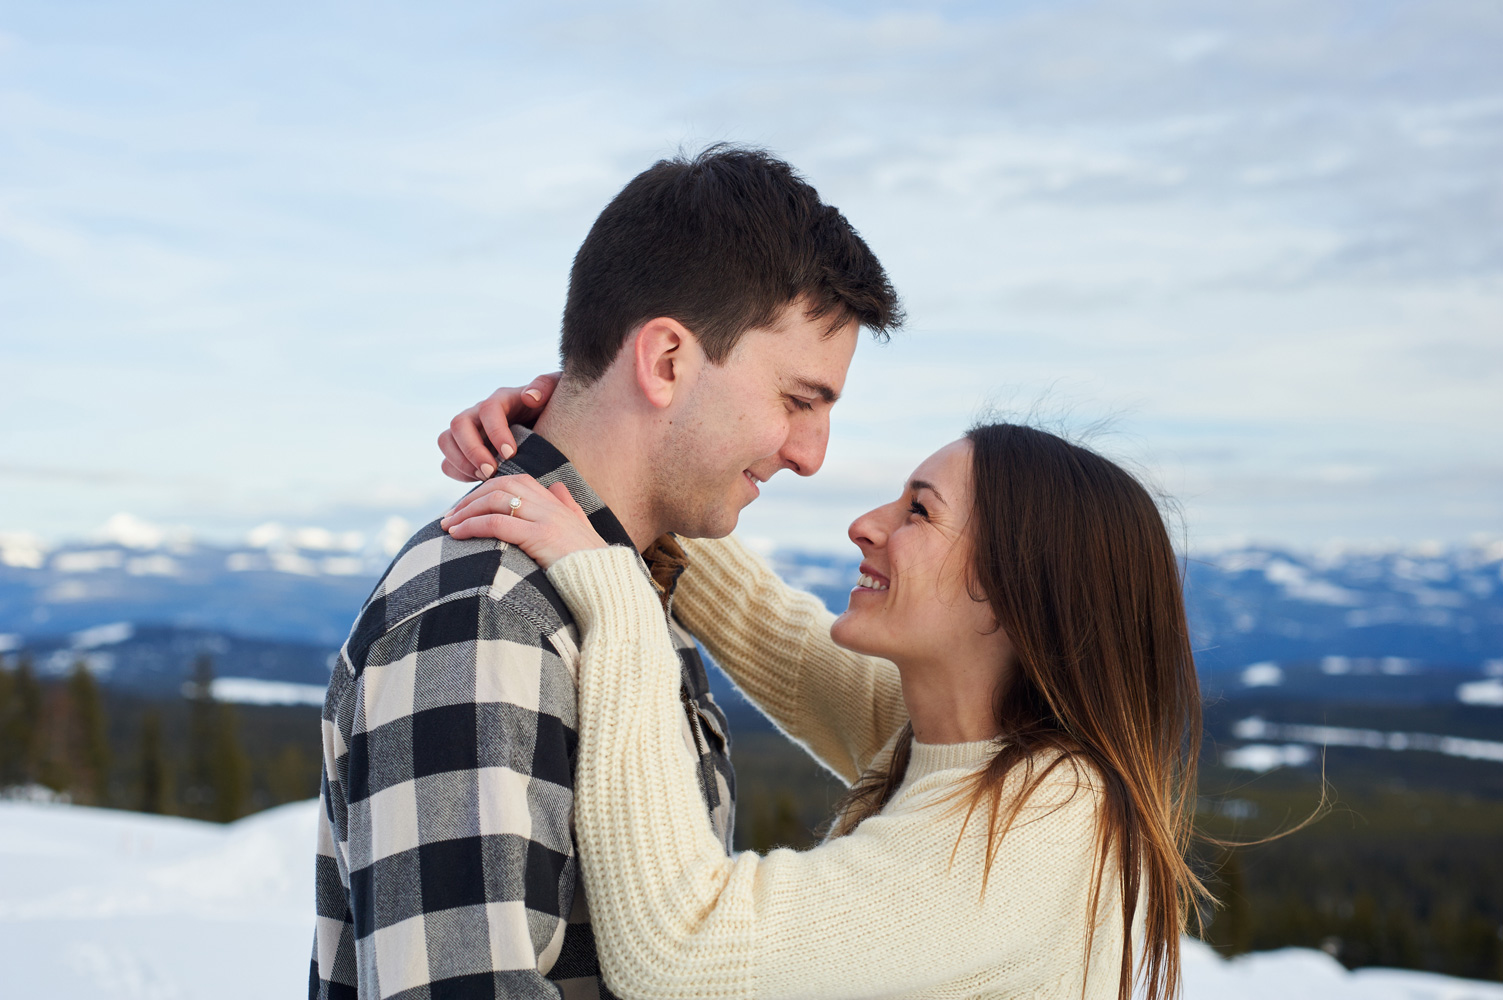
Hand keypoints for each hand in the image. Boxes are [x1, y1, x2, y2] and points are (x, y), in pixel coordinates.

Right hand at [438, 373, 561, 481]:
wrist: (549, 426)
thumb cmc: (553, 409)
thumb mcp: (555, 392)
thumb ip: (546, 386)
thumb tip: (530, 397)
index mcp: (502, 399)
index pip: (488, 410)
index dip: (495, 432)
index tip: (511, 454)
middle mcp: (479, 413)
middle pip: (458, 424)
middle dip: (472, 450)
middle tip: (491, 472)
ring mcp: (469, 432)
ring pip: (446, 441)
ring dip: (461, 462)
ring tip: (485, 478)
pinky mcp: (464, 451)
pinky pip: (447, 461)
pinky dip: (458, 473)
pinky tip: (479, 482)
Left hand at [440, 474, 608, 568]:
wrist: (607, 585)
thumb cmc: (593, 564)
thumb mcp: (582, 529)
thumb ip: (569, 507)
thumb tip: (558, 487)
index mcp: (557, 503)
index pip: (516, 481)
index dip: (487, 490)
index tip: (467, 507)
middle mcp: (551, 505)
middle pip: (501, 485)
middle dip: (470, 498)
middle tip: (449, 516)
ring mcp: (547, 519)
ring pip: (497, 499)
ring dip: (466, 510)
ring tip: (447, 526)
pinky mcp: (541, 537)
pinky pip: (498, 523)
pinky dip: (472, 525)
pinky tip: (457, 534)